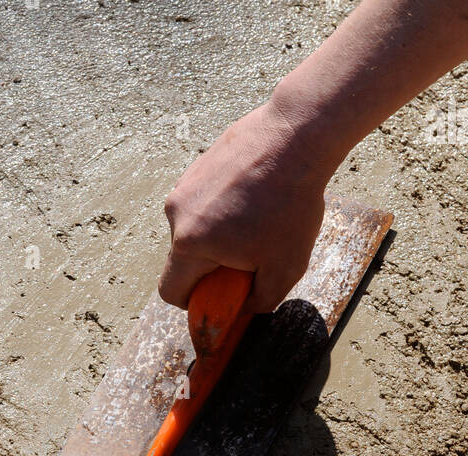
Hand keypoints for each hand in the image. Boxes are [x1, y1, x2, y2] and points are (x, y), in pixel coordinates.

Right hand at [159, 98, 334, 315]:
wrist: (297, 135)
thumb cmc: (291, 204)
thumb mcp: (285, 269)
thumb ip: (260, 301)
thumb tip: (247, 308)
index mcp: (190, 244)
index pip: (170, 291)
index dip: (192, 304)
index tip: (218, 297)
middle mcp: (177, 213)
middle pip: (184, 258)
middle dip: (212, 266)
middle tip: (250, 257)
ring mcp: (185, 184)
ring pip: (195, 226)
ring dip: (219, 234)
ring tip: (258, 220)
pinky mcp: (198, 164)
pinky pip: (204, 200)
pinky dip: (224, 206)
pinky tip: (256, 196)